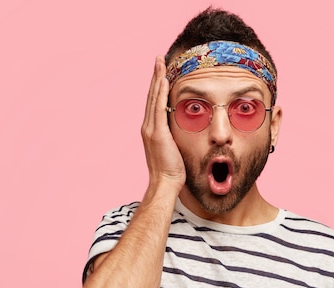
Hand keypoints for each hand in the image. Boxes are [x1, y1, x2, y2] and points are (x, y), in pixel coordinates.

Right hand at [141, 56, 185, 189]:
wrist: (165, 184)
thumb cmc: (173, 172)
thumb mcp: (174, 150)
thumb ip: (176, 138)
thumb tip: (184, 133)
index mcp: (152, 130)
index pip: (155, 102)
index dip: (157, 86)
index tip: (162, 71)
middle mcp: (148, 127)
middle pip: (152, 95)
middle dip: (155, 76)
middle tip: (158, 59)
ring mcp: (151, 129)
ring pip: (153, 97)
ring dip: (157, 78)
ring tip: (160, 62)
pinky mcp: (157, 133)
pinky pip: (159, 108)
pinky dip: (160, 93)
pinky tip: (163, 80)